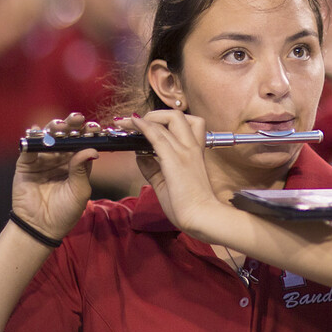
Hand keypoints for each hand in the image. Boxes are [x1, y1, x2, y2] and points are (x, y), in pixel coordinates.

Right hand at [11, 113, 99, 239]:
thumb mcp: (80, 190)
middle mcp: (60, 158)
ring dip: (53, 129)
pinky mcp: (26, 165)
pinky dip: (31, 139)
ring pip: (47, 139)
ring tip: (60, 125)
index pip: (82, 143)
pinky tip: (36, 131)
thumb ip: (82, 169)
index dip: (88, 134)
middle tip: (78, 119)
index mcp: (76, 162)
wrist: (43, 227)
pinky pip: (28, 149)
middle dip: (71, 126)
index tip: (96, 127)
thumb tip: (92, 149)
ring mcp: (42, 160)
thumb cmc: (66, 210)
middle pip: (65, 137)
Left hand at [123, 110, 216, 235]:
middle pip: (177, 116)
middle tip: (138, 124)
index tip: (145, 126)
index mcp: (194, 153)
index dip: (163, 121)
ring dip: (146, 118)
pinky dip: (143, 127)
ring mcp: (185, 152)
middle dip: (155, 114)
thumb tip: (140, 155)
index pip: (184, 125)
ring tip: (129, 124)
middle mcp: (191, 147)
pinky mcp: (175, 160)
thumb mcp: (166, 183)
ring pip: (169, 120)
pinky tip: (132, 125)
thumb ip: (153, 168)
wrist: (202, 217)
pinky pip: (158, 136)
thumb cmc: (188, 205)